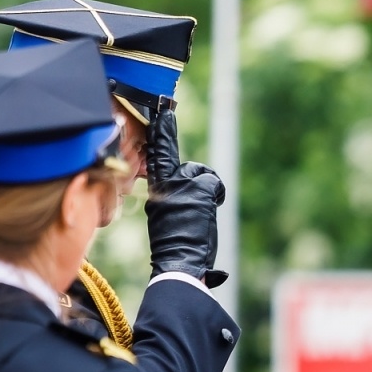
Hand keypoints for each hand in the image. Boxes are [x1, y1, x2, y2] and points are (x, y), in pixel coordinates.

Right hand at [144, 107, 227, 287]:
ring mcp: (181, 184)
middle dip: (197, 182)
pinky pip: (215, 184)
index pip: (157, 155)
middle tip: (190, 200)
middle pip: (189, 168)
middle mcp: (164, 182)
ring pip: (203, 176)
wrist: (177, 261)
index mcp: (155, 189)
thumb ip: (173, 198)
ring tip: (197, 215)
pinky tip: (207, 210)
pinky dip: (216, 195)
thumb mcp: (167, 217)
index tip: (163, 110)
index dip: (161, 133)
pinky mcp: (198, 189)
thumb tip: (187, 197)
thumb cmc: (175, 246)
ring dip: (207, 192)